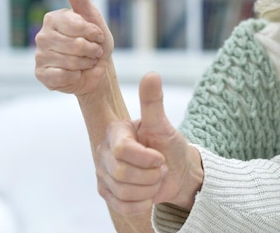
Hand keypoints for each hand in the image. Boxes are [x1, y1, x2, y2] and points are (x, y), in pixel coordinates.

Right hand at [34, 0, 113, 95]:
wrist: (96, 70)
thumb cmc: (95, 41)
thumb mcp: (91, 15)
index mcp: (53, 18)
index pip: (79, 26)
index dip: (94, 33)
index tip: (97, 35)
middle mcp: (42, 35)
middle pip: (75, 45)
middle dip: (92, 50)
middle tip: (93, 51)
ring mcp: (40, 56)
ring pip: (71, 62)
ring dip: (86, 64)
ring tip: (85, 62)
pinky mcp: (41, 74)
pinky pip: (63, 76)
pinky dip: (76, 76)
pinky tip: (75, 73)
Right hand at [96, 72, 202, 215]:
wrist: (176, 172)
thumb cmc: (170, 146)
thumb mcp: (164, 125)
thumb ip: (153, 102)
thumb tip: (151, 74)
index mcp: (116, 132)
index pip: (123, 151)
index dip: (146, 158)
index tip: (160, 157)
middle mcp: (105, 151)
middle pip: (121, 173)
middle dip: (150, 174)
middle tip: (160, 167)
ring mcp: (103, 173)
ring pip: (122, 191)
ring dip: (148, 188)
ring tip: (155, 177)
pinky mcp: (107, 192)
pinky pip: (122, 205)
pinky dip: (142, 202)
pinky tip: (148, 192)